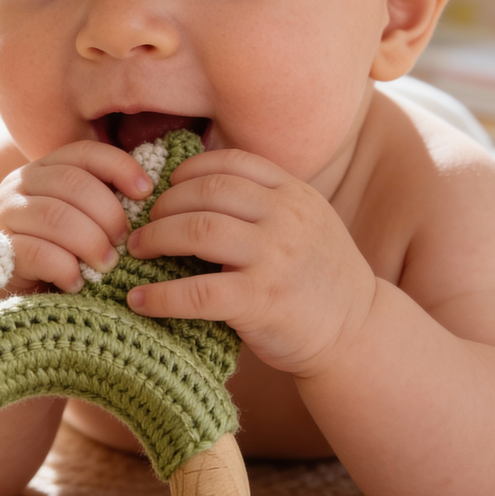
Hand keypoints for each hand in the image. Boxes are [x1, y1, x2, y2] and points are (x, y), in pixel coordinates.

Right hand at [0, 142, 152, 293]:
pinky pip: (39, 252)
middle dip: (108, 213)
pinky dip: (66, 268)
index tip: (146, 192)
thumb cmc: (56, 254)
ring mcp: (6, 214)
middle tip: (125, 243)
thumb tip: (149, 193)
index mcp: (45, 169)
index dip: (120, 167)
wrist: (10, 293)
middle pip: (73, 182)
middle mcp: (20, 183)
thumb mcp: (78, 220)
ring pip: (56, 216)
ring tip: (107, 265)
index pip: (85, 152)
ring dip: (91, 242)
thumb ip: (101, 202)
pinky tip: (77, 283)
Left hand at [124, 149, 376, 376]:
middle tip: (144, 223)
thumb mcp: (305, 222)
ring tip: (137, 250)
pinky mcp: (261, 301)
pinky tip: (139, 301)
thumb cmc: (317, 278)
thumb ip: (265, 202)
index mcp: (294, 193)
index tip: (166, 187)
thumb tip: (195, 187)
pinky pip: (197, 292)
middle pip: (207, 191)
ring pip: (197, 230)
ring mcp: (274, 258)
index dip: (188, 171)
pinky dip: (160, 296)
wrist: (356, 332)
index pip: (231, 162)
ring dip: (155, 238)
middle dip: (165, 204)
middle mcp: (286, 218)